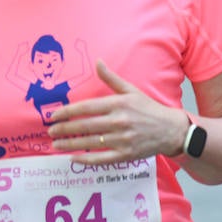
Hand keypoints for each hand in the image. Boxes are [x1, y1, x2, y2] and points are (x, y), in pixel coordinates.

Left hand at [48, 61, 187, 164]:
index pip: (87, 107)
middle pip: (85, 125)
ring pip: (90, 142)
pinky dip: (86, 159)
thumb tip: (98, 62)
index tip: (54, 115)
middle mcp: (120, 121)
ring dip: (70, 144)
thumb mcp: (132, 91)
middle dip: (64, 129)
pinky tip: (73, 158)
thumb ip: (112, 79)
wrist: (171, 130)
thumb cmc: (149, 109)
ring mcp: (123, 139)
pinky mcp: (126, 154)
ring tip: (56, 144)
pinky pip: (101, 158)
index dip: (68, 112)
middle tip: (50, 131)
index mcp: (120, 104)